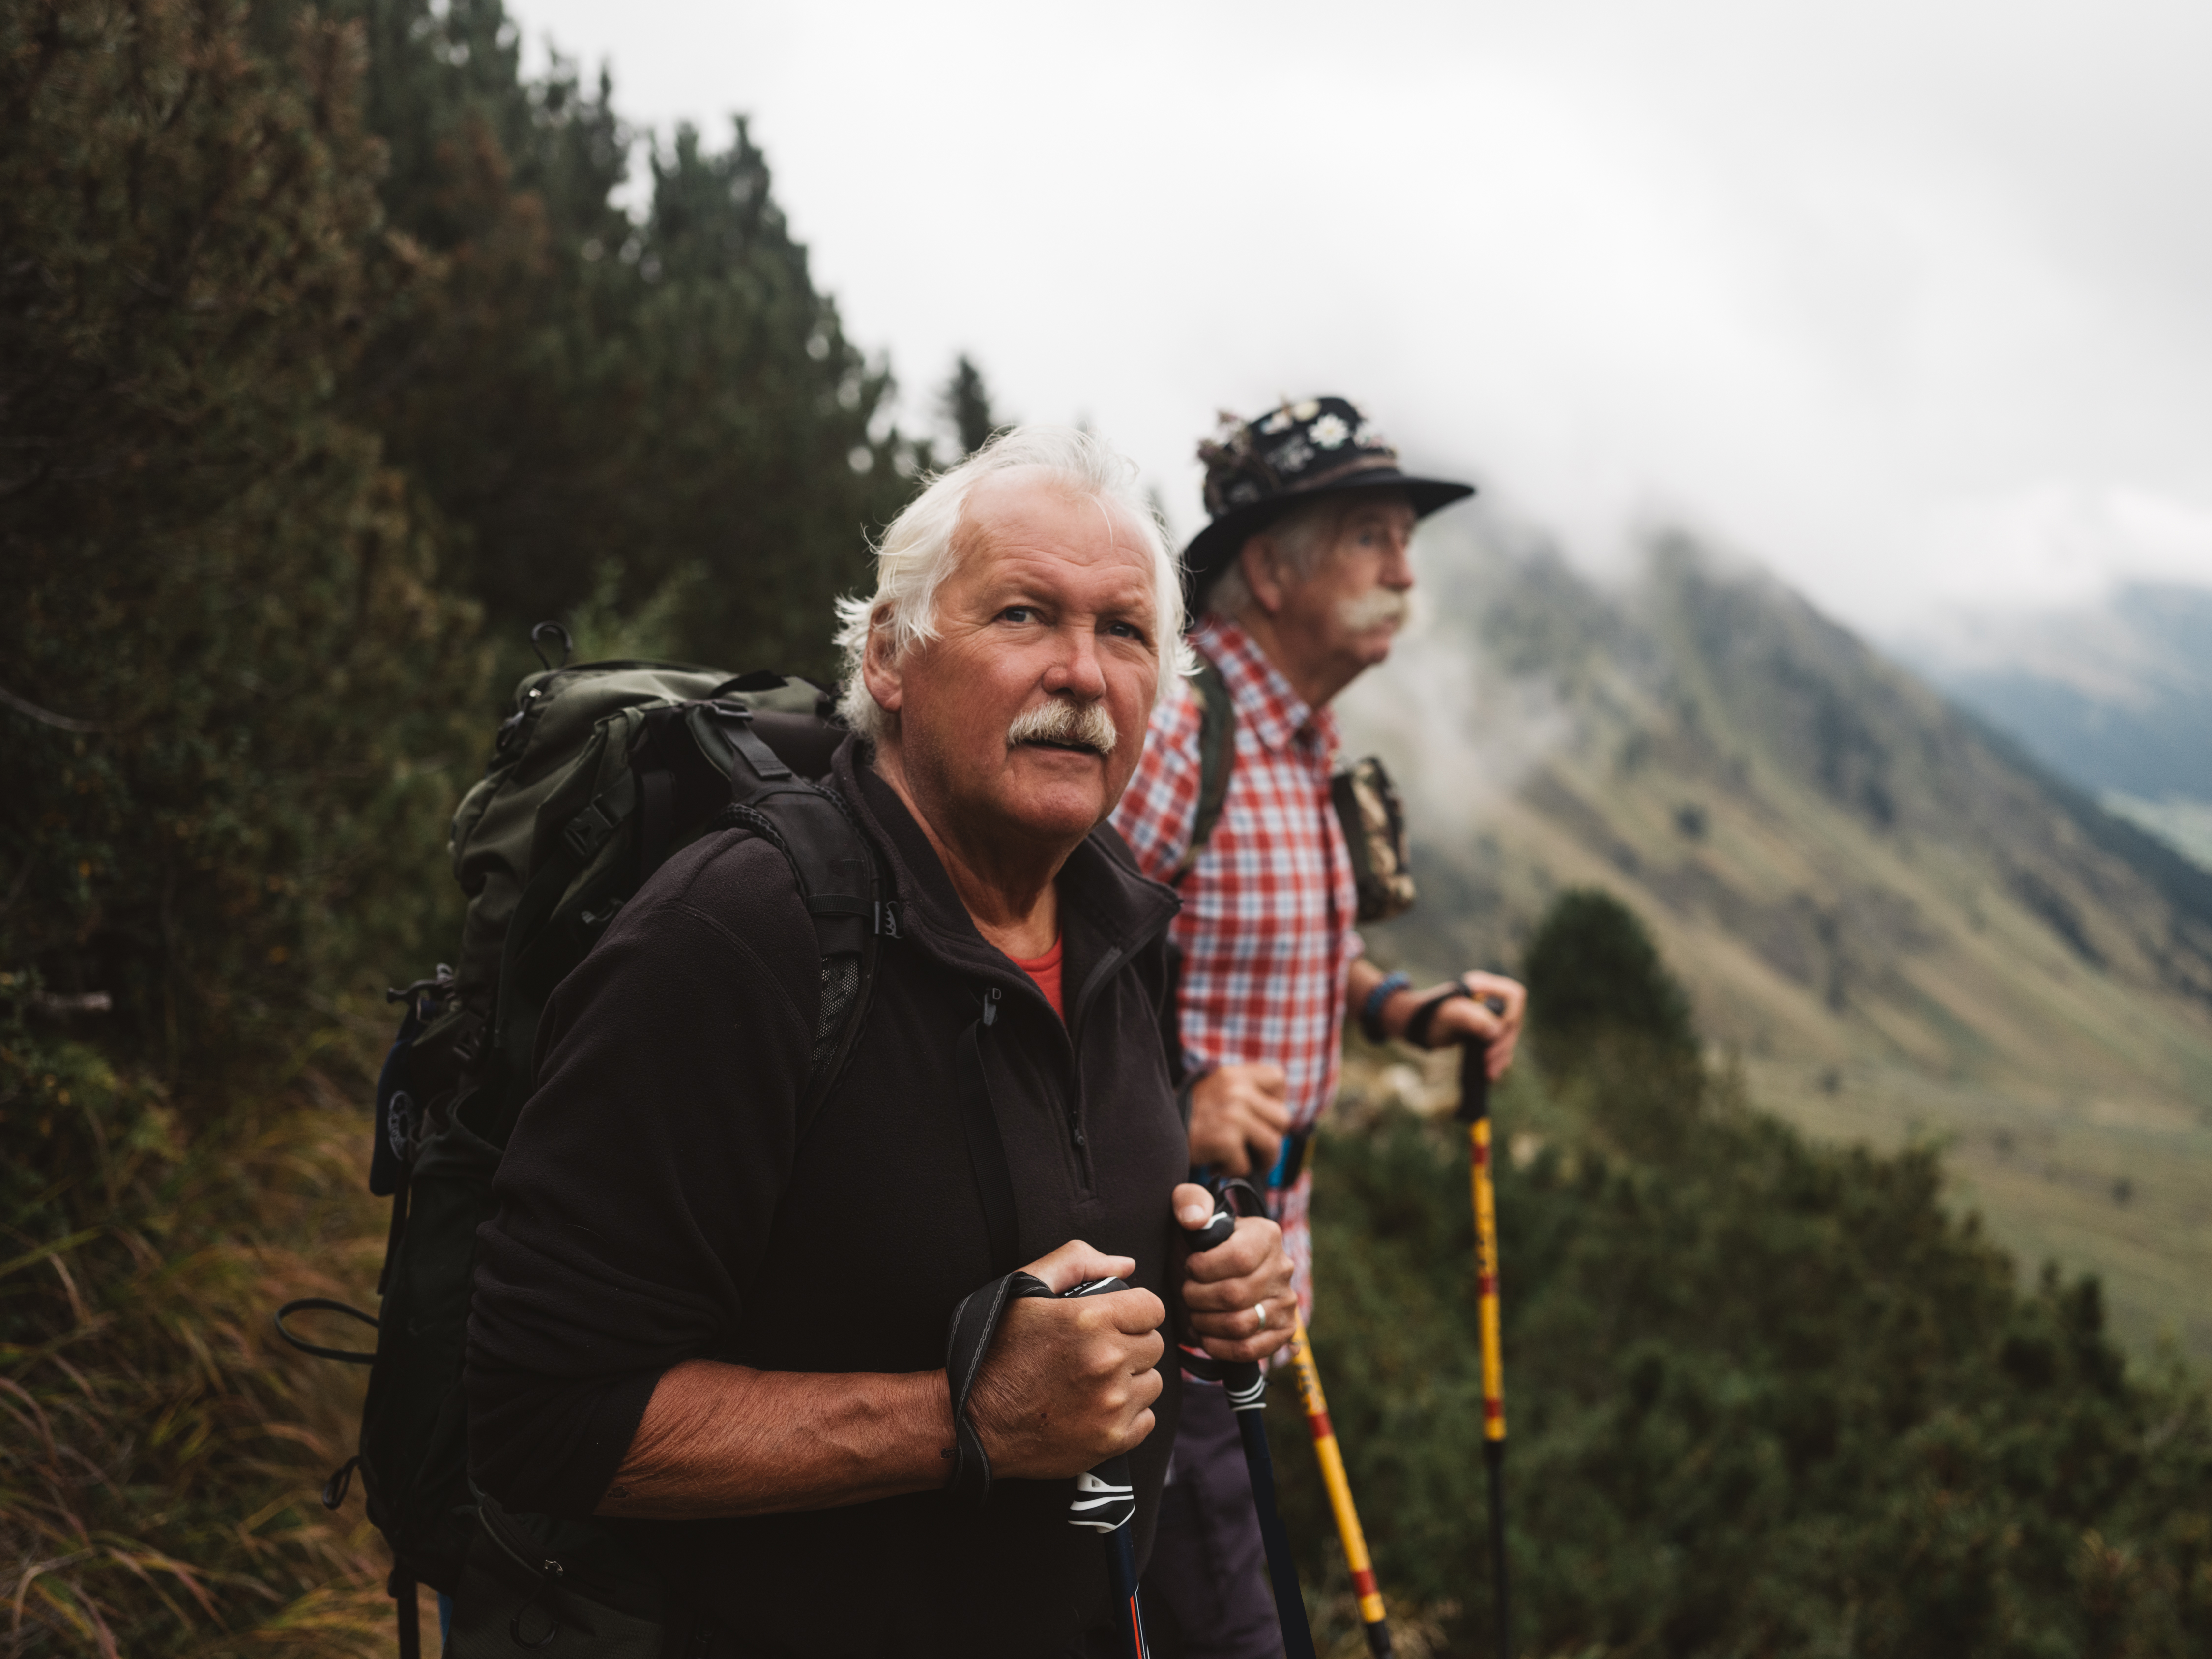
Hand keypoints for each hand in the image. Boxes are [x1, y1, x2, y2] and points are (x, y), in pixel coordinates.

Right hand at [966, 1239, 1165, 1479]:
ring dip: (1131, 1381)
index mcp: (1090, 1319)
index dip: (1133, 1312)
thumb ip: (1077, 1261)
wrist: (968, 1419)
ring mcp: (1112, 1404)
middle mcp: (1107, 1361)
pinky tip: (1094, 1409)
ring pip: (1153, 1382)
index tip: (1114, 1321)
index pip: (1152, 1308)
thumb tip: (1126, 1265)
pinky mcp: (1111, 1440)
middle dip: (1130, 1344)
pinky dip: (1127, 1415)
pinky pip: (1146, 1420)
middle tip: (1096, 1352)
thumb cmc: (995, 1351)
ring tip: (1093, 1382)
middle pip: (1154, 1345)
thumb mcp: (1024, 1288)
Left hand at [1173, 1181, 1294, 1363]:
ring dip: (1205, 1323)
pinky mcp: (1284, 1331)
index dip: (1204, 1268)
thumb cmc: (1202, 1241)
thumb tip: (1194, 1219)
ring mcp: (1286, 1302)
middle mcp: (1283, 1268)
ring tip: (1194, 1312)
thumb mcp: (1192, 1211)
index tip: (1190, 1266)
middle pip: (1234, 1295)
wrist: (1218, 1269)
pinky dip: (1220, 1347)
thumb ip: (1190, 1201)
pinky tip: (1206, 1335)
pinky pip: (1250, 1349)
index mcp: (1266, 1235)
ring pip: (1241, 1325)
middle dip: (1198, 1297)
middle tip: (1186, 1293)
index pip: (1238, 1258)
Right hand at [1186, 1062, 1290, 1175]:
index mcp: (1235, 1074)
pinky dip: (1233, 1171)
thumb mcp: (1217, 1092)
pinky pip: (1247, 1165)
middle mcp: (1236, 1089)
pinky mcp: (1225, 1139)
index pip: (1278, 1079)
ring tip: (1236, 1159)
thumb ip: (1245, 1095)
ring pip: (1272, 1144)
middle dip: (1269, 1138)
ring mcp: (1232, 1113)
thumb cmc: (1191, 1118)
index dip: (1274, 1102)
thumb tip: (1281, 1120)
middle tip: (1250, 1147)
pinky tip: (1216, 1163)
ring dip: (1258, 1160)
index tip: (1258, 1116)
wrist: (1151, 1131)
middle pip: (1282, 1118)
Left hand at [1383, 971, 1526, 1081]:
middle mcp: (1492, 999)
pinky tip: (1491, 1073)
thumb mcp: (1449, 1015)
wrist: (1419, 1025)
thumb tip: (1496, 1031)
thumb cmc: (1430, 1014)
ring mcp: (1492, 1016)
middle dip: (1503, 1044)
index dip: (1511, 1016)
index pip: (1515, 996)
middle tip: (1488, 1063)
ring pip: (1509, 1037)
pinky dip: (1498, 1060)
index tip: (1495, 1034)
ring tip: (1489, 1073)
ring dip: (1502, 1056)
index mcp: (1485, 986)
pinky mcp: (1489, 1032)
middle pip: (1513, 1022)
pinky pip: (1501, 1046)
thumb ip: (1471, 1018)